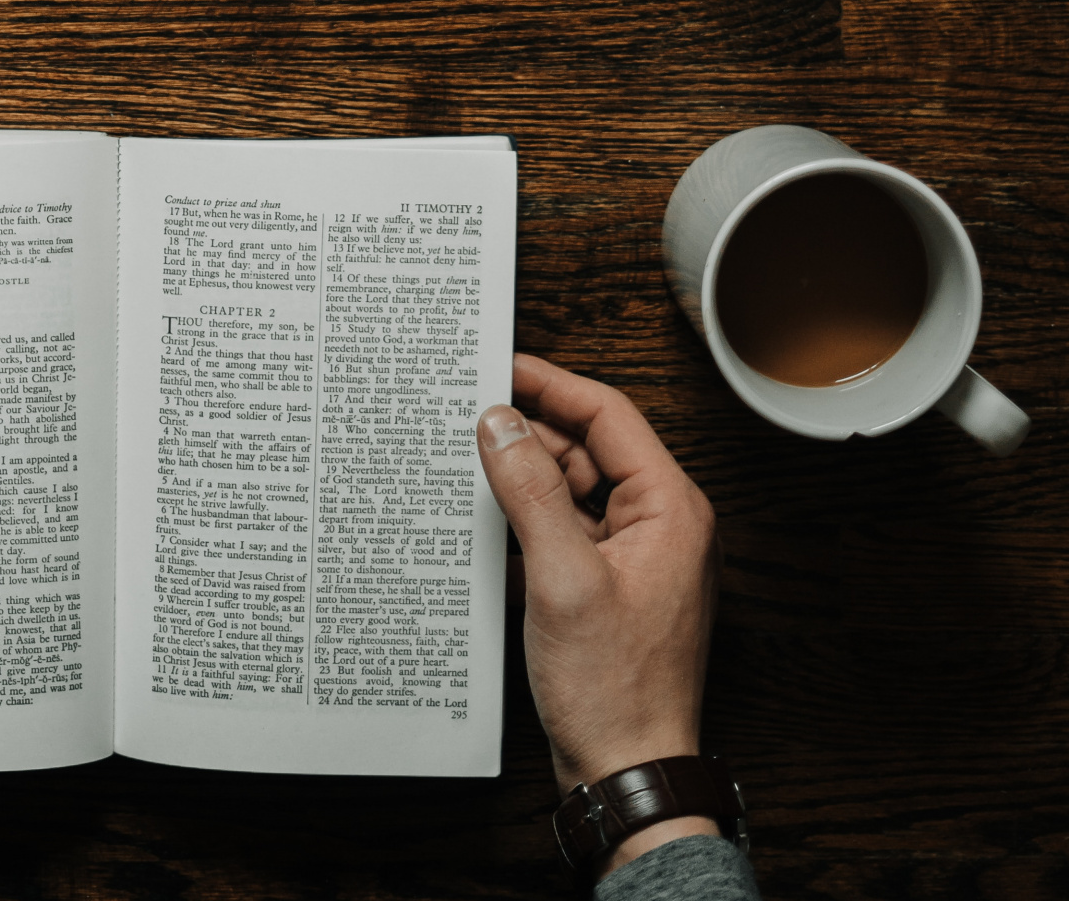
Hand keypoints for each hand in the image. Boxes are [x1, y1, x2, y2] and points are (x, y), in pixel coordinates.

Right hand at [475, 354, 719, 874]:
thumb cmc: (613, 689)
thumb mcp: (560, 578)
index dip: (550, 384)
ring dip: (524, 478)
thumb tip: (499, 424)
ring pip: (573, 489)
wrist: (627, 770)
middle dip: (528, 432)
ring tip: (466, 468)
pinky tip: (486, 523)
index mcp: (670, 509)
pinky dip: (527, 520)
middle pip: (588, 448)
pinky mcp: (607, 586)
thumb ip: (530, 492)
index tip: (498, 366)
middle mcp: (660, 525)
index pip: (609, 415)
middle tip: (465, 418)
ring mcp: (634, 557)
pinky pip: (565, 531)